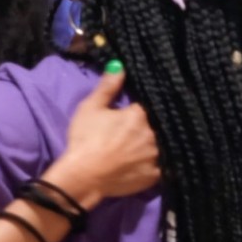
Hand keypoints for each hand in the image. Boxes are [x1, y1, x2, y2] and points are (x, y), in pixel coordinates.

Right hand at [41, 70, 159, 206]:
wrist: (82, 176)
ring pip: (158, 147)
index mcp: (139, 114)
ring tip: (137, 151)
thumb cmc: (84, 140)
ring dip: (150, 147)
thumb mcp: (91, 108)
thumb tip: (120, 65)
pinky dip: (152, 166)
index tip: (129, 118)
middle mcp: (153, 133)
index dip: (136, 113)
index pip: (145, 108)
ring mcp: (156, 156)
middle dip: (145, 130)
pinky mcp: (154, 176)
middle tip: (130, 137)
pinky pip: (159, 168)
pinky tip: (142, 166)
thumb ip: (108, 87)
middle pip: (154, 127)